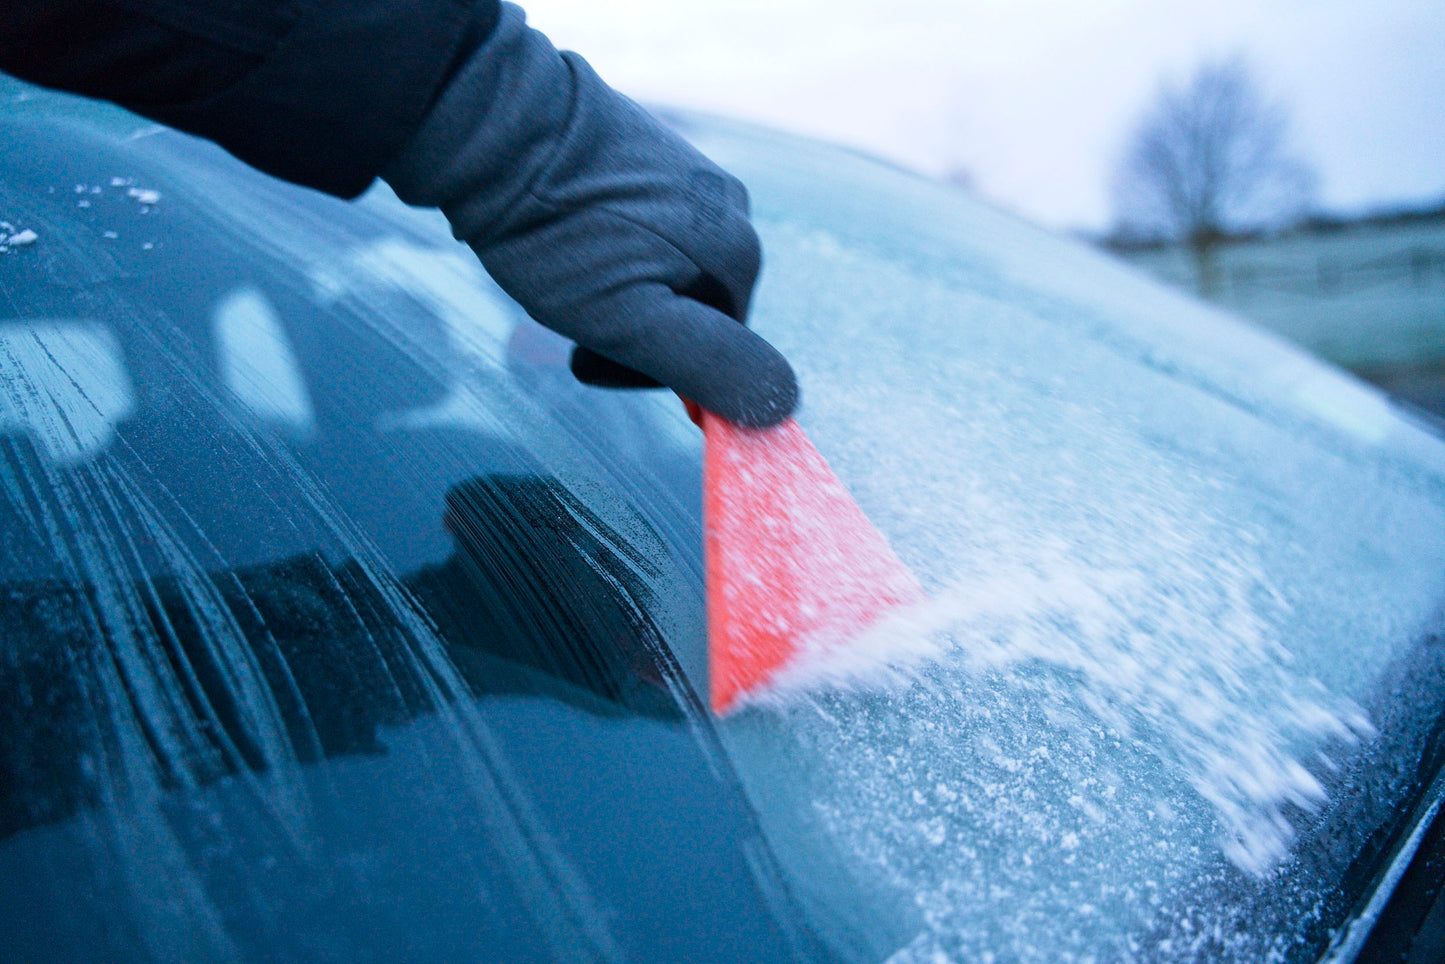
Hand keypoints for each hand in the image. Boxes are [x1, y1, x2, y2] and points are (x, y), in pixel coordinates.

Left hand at [383, 3, 796, 426]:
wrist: (497, 127)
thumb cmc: (556, 235)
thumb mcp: (630, 322)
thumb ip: (710, 365)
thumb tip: (784, 403)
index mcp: (739, 256)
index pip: (717, 356)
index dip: (650, 370)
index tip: (591, 351)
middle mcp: (733, 210)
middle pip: (692, 311)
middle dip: (630, 326)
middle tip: (569, 310)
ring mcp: (695, 177)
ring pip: (663, 272)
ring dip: (614, 289)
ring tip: (562, 268)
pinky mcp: (655, 155)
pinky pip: (644, 230)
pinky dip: (606, 247)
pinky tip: (567, 236)